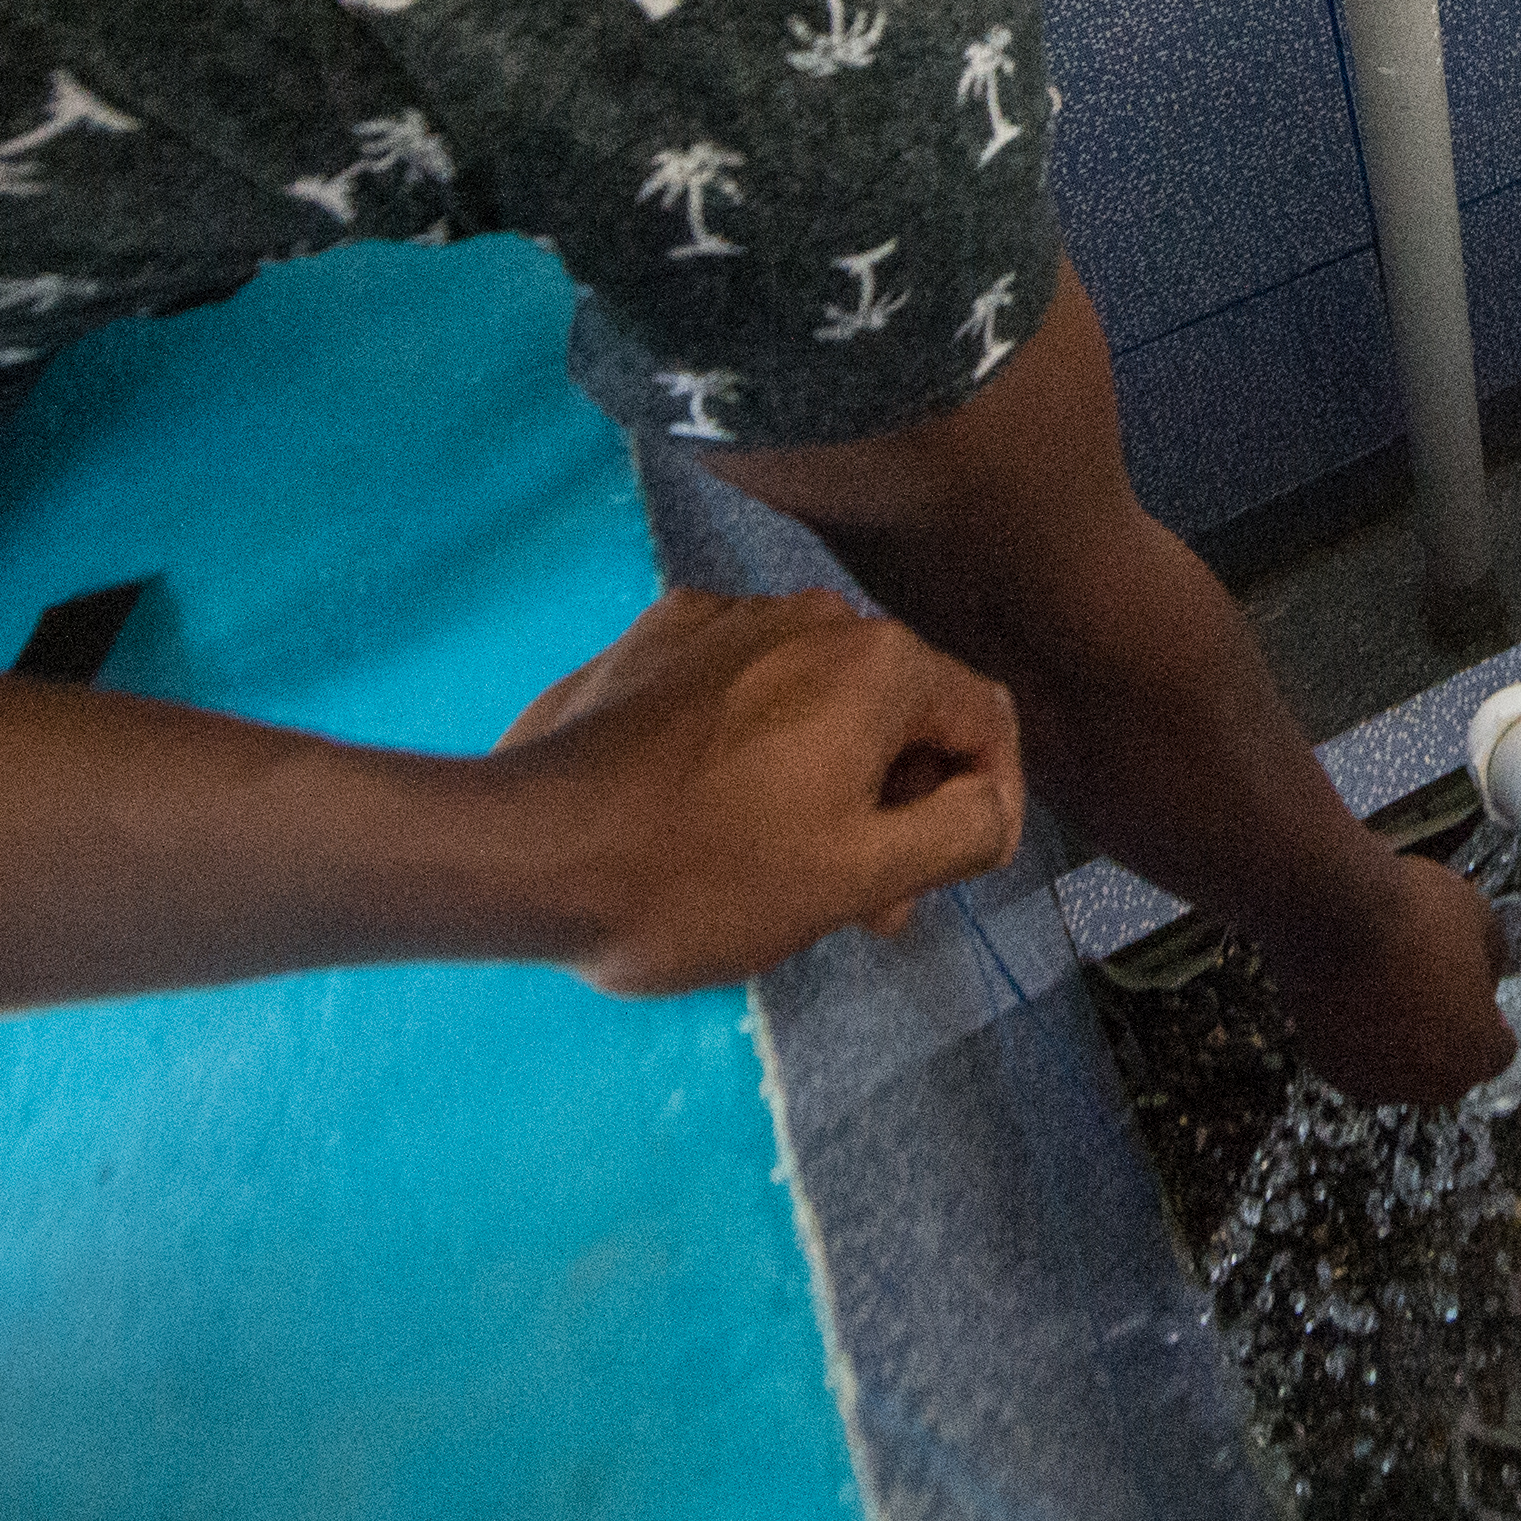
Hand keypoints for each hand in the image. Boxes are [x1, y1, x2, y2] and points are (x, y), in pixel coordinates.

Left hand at [492, 585, 1022, 993]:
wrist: (528, 852)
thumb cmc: (703, 876)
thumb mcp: (861, 877)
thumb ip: (962, 829)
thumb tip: (993, 800)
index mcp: (879, 664)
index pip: (985, 724)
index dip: (986, 808)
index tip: (942, 879)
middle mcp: (813, 616)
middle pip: (900, 709)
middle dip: (899, 804)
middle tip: (866, 904)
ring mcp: (728, 620)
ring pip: (821, 699)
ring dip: (829, 776)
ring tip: (786, 868)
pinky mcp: (657, 638)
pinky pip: (744, 686)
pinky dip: (754, 742)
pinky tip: (713, 806)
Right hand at [1254, 846, 1513, 1101]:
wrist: (1329, 915)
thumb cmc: (1414, 914)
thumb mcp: (1478, 918)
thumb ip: (1493, 957)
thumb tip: (1484, 974)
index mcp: (1475, 1051)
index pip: (1498, 1052)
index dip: (1491, 1018)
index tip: (1477, 990)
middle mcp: (1428, 1084)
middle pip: (1450, 1069)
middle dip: (1448, 1036)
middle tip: (1435, 989)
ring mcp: (1374, 1082)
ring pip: (1400, 1069)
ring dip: (1402, 1040)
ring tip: (1390, 988)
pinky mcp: (1330, 1069)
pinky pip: (1357, 1058)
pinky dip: (1359, 1034)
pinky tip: (1355, 993)